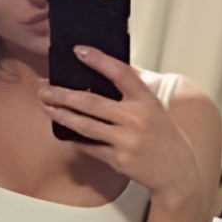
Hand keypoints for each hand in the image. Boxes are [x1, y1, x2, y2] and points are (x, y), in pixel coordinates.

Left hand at [37, 46, 201, 209]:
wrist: (176, 170)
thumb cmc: (163, 135)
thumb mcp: (153, 106)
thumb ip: (133, 87)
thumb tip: (106, 67)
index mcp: (145, 100)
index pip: (120, 73)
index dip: (99, 60)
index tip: (78, 51)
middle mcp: (136, 118)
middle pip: (91, 102)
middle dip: (63, 95)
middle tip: (44, 89)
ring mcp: (126, 140)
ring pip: (85, 125)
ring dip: (62, 115)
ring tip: (46, 107)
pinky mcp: (118, 159)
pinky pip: (89, 146)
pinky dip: (75, 138)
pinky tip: (63, 131)